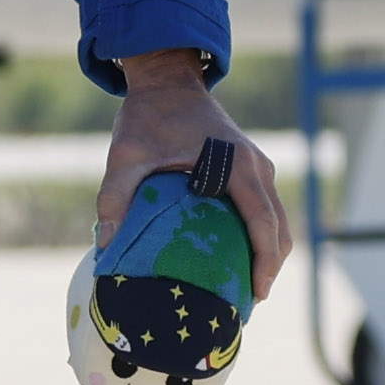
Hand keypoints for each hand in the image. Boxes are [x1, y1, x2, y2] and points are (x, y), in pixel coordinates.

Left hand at [98, 58, 290, 301]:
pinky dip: (261, 237)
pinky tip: (238, 260)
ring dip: (268, 253)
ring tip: (246, 290)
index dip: (264, 261)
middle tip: (248, 303)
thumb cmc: (148, 116)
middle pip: (280, 227)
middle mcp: (257, 165)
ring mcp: (258, 166)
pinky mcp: (250, 168)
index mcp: (236, 164)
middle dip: (270, 267)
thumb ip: (114, 197)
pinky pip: (265, 209)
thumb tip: (104, 245)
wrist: (167, 81)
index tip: (258, 293)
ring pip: (278, 219)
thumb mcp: (125, 154)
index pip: (264, 222)